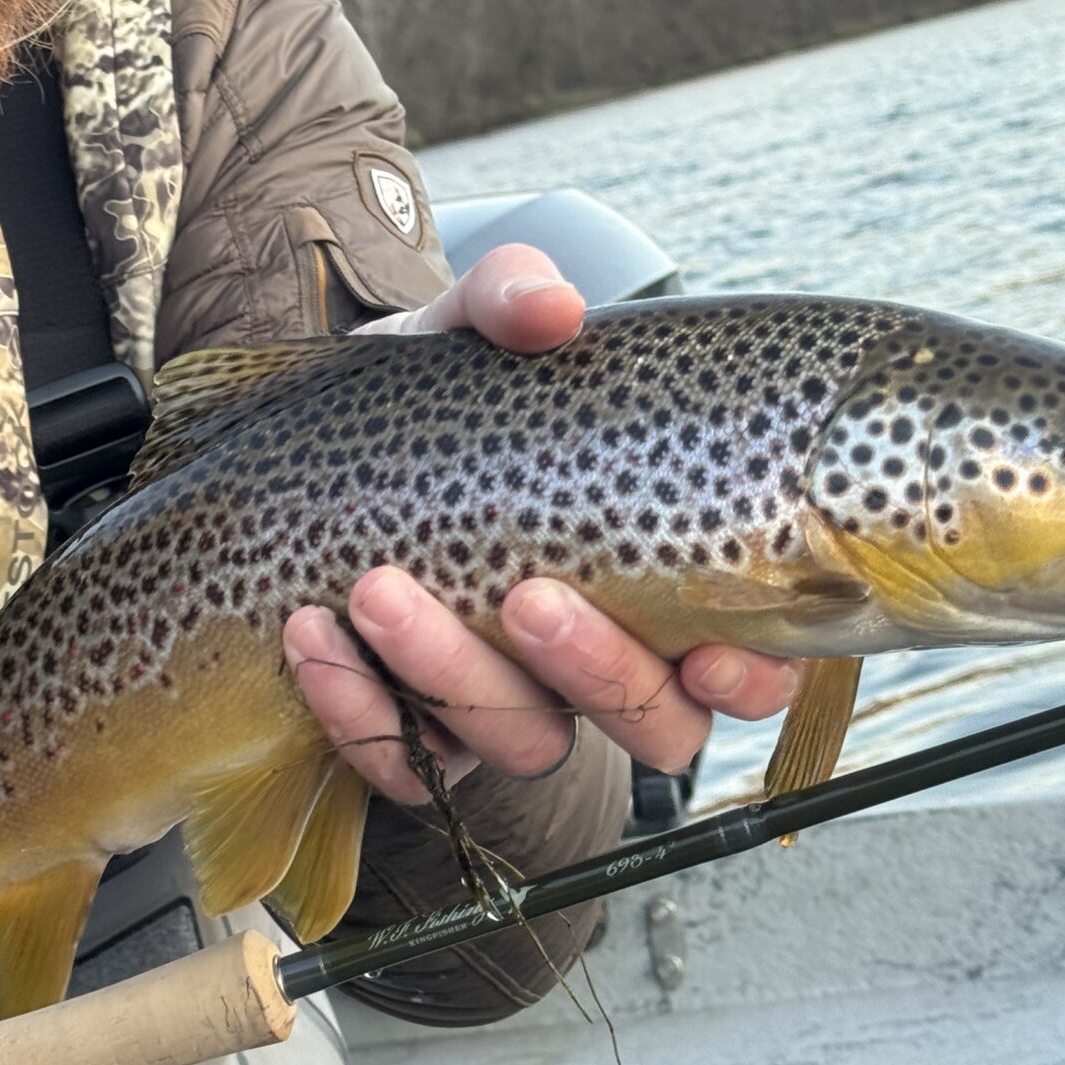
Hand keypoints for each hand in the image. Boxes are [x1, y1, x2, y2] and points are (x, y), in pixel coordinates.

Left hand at [284, 245, 799, 803]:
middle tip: (525, 595)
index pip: (752, 665)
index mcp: (666, 577)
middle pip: (654, 726)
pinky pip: (406, 765)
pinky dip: (360, 712)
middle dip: (596, 671)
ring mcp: (514, 707)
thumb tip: (552, 310)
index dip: (751, 679)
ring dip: (453, 677)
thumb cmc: (439, 395)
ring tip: (375, 588)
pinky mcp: (420, 736)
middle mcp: (606, 662)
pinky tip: (312, 635)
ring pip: (524, 742)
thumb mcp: (470, 331)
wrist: (314, 439)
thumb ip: (514, 299)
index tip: (710, 654)